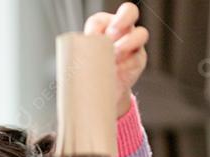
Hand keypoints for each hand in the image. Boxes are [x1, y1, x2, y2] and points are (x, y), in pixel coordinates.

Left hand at [84, 2, 147, 116]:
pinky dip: (128, 63)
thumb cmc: (88, 71)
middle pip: (129, 12)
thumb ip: (77, 56)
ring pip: (140, 34)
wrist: (101, 90)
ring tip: (115, 55)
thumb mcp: (81, 61)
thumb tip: (68, 60)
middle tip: (111, 35)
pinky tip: (118, 70)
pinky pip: (137, 58)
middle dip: (122, 20)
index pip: (100, 21)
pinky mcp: (138, 59)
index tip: (91, 37)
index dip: (96, 27)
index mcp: (103, 27)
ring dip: (128, 42)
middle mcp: (121, 30)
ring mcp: (133, 43)